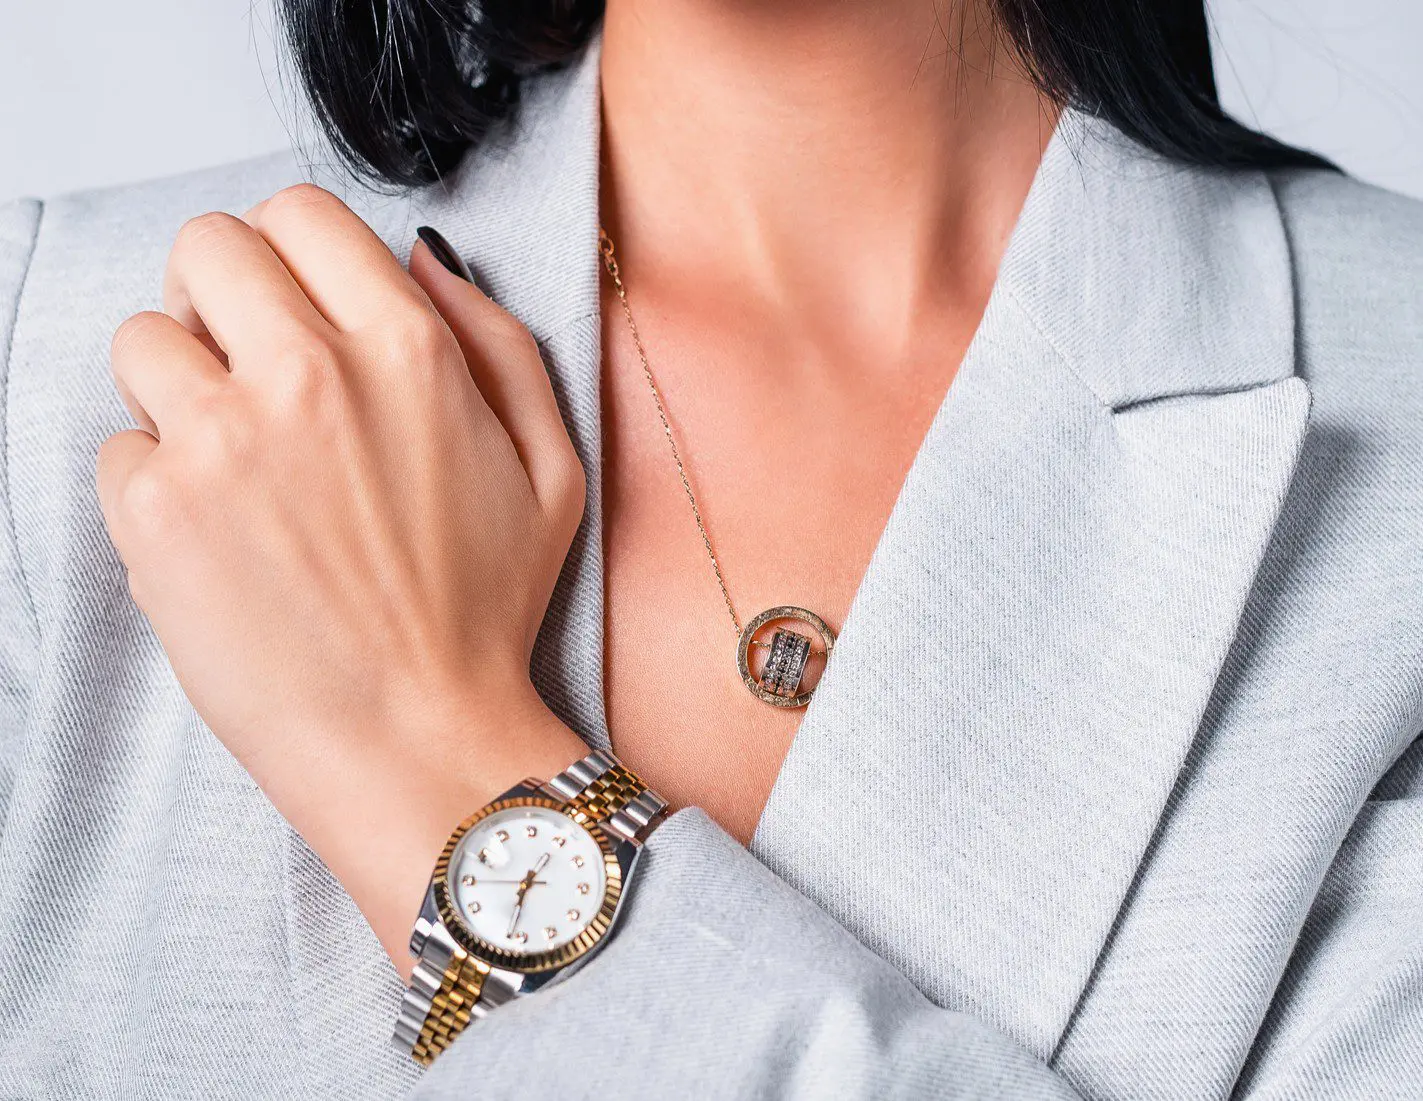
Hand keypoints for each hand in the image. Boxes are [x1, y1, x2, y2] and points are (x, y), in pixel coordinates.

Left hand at [96, 185, 591, 973]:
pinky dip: (155, 483)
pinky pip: (118, 445)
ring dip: (179, 388)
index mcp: (408, 350)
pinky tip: (218, 536)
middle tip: (248, 369)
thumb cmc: (483, 613)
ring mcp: (223, 439)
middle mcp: (310, 374)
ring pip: (143, 338)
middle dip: (221, 297)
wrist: (415, 737)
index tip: (294, 305)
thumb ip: (497, 341)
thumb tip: (423, 260)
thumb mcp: (550, 466)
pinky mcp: (157, 510)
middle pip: (205, 246)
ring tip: (232, 465)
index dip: (291, 253)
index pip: (300, 212)